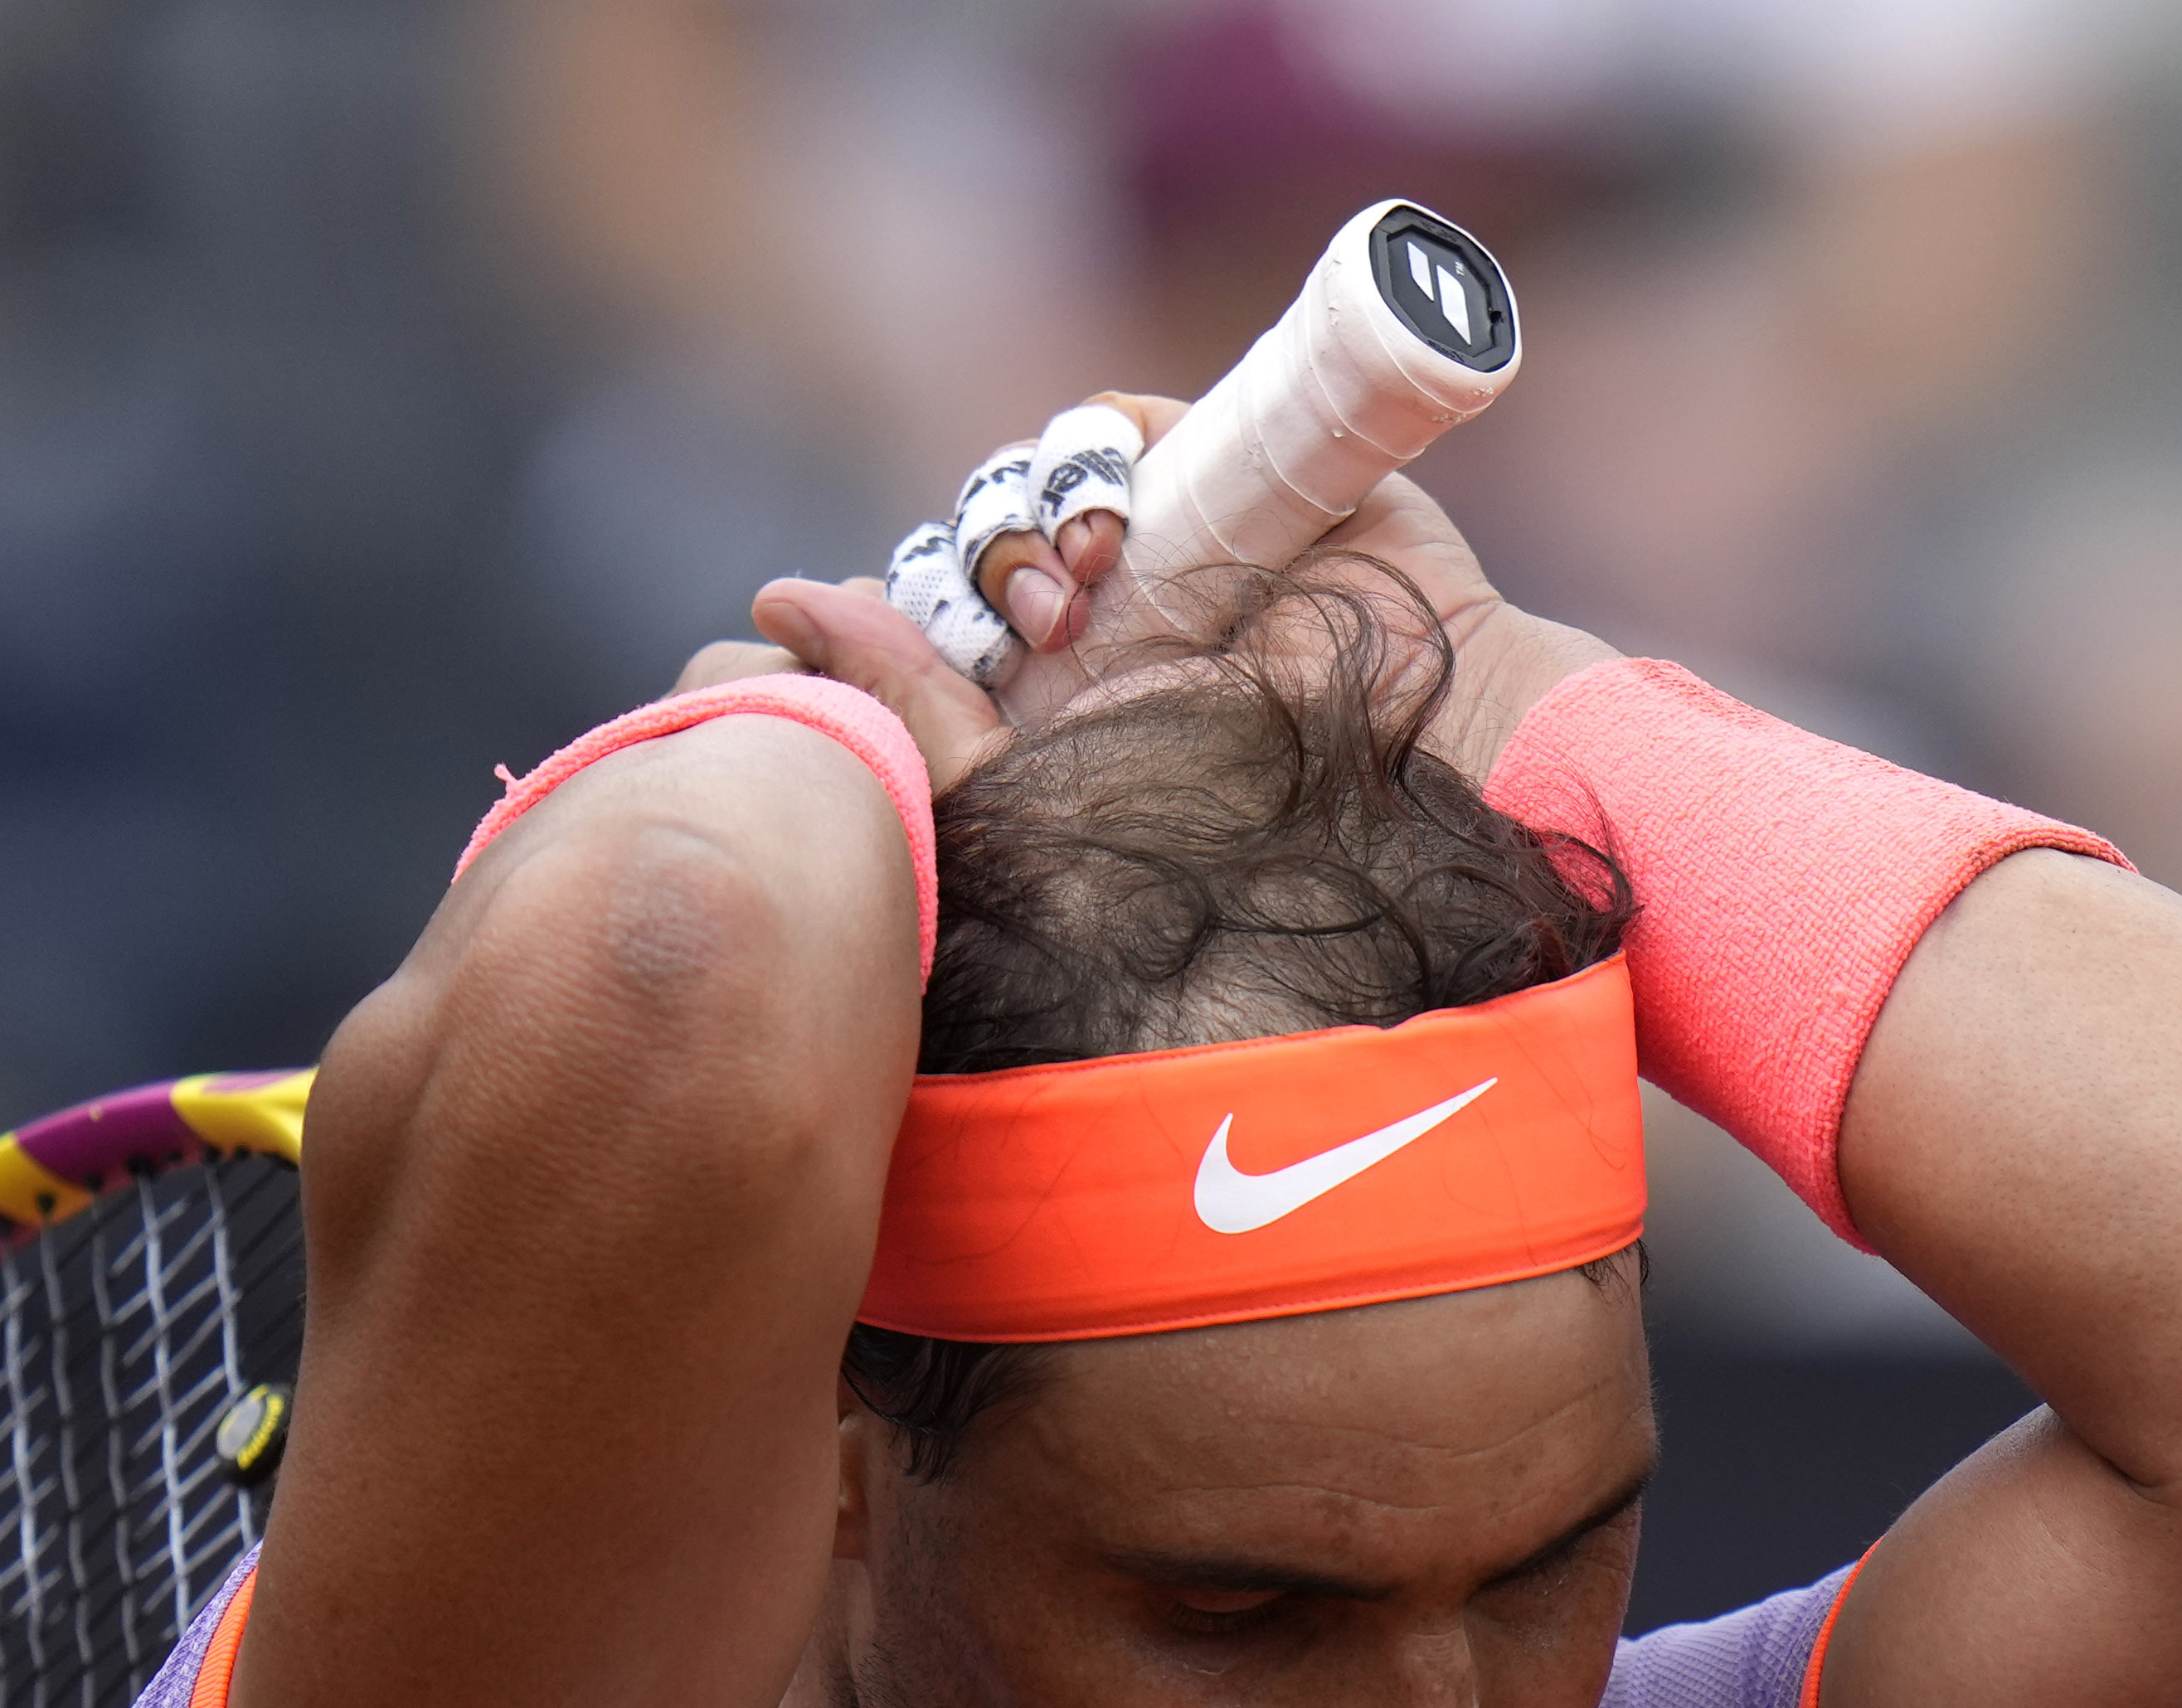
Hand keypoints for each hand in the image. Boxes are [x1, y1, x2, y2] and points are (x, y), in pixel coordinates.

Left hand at [710, 391, 1615, 792]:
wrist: (1410, 761)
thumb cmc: (1231, 815)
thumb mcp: (1037, 782)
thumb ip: (916, 713)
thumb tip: (772, 601)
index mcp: (1041, 698)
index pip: (924, 616)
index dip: (902, 615)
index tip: (929, 651)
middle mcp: (1089, 610)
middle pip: (966, 537)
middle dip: (973, 569)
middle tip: (1033, 630)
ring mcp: (1152, 533)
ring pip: (1022, 474)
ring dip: (1025, 518)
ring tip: (1082, 582)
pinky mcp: (1210, 463)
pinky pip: (1099, 419)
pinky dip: (1082, 450)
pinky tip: (1112, 525)